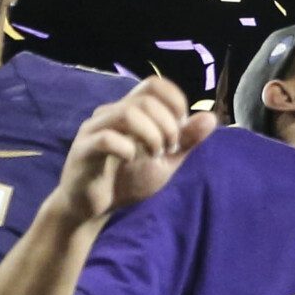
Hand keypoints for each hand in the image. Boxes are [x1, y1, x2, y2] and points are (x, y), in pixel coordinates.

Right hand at [50, 78, 215, 228]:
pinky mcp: (82, 150)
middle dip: (168, 124)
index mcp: (130, 111)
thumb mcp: (165, 161)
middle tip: (170, 149)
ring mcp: (94, 130)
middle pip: (145, 99)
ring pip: (127, 112)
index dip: (175, 101)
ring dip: (151, 134)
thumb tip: (211, 117)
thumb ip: (186, 141)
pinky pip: (106, 138)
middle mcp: (110, 114)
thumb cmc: (127, 180)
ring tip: (155, 154)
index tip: (182, 128)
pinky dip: (127, 148)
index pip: (154, 84)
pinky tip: (132, 160)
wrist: (93, 210)